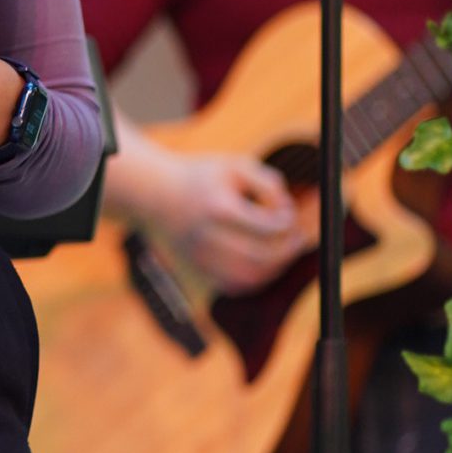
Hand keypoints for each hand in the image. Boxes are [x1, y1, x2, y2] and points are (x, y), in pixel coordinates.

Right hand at [146, 152, 309, 294]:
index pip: (267, 228)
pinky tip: (262, 263)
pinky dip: (254, 279)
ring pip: (248, 278)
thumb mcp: (235, 166)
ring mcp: (201, 258)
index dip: (287, 224)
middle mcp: (207, 238)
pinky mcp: (197, 269)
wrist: (154, 194)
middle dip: (287, 251)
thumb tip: (287, 211)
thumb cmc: (202, 177)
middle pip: (261, 258)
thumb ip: (269, 183)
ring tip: (282, 252)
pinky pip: (233, 286)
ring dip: (274, 269)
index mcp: (219, 208)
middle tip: (297, 239)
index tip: (289, 215)